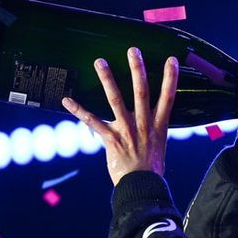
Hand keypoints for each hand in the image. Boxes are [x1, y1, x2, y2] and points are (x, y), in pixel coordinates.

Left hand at [61, 46, 178, 185]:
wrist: (141, 186)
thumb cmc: (151, 168)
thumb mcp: (159, 145)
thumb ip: (152, 129)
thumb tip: (150, 120)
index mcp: (158, 125)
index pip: (168, 97)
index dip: (170, 78)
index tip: (171, 60)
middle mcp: (143, 124)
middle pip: (141, 92)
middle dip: (137, 70)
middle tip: (133, 51)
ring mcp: (126, 130)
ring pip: (116, 100)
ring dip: (108, 79)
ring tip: (100, 61)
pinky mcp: (111, 139)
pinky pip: (92, 122)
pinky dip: (78, 110)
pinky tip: (66, 100)